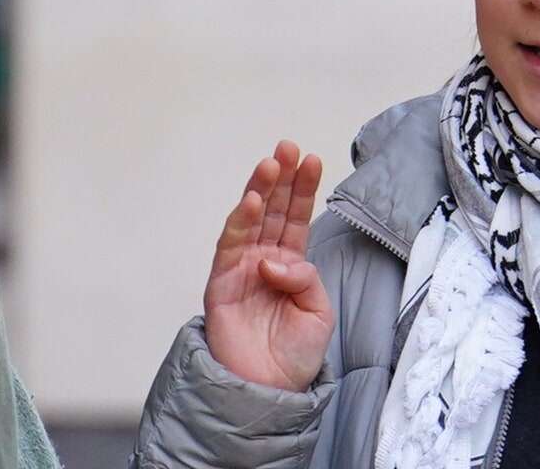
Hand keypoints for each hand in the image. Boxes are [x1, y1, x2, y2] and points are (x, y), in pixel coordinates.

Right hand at [203, 140, 332, 390]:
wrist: (268, 390)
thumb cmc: (295, 354)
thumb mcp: (318, 312)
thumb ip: (305, 280)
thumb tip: (276, 261)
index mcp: (291, 264)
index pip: (298, 217)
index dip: (304, 189)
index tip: (314, 159)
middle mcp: (264, 260)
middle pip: (274, 211)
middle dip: (281, 178)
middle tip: (288, 147)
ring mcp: (241, 269)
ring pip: (250, 221)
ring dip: (260, 191)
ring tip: (271, 164)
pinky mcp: (221, 284)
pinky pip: (229, 248)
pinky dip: (240, 223)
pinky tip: (252, 202)